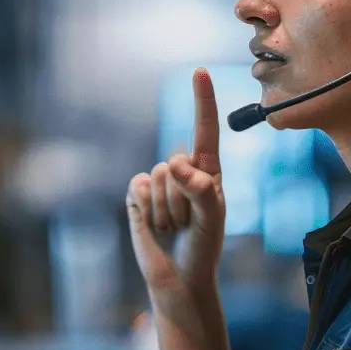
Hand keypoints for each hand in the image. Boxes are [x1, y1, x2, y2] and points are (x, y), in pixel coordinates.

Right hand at [126, 68, 225, 299]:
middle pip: (176, 161)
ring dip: (168, 209)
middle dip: (183, 196)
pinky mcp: (137, 197)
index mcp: (208, 170)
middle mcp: (182, 171)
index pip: (205, 129)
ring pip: (158, 176)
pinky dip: (148, 209)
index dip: (202, 100)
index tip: (200, 71)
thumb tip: (173, 163)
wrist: (179, 278)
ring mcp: (158, 183)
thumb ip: (200, 189)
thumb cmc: (204, 246)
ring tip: (174, 227)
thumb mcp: (213, 217)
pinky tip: (154, 226)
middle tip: (189, 222)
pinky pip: (139, 187)